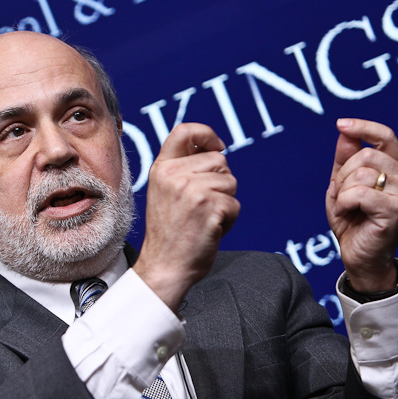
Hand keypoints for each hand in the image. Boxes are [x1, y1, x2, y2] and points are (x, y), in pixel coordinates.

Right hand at [133, 123, 239, 309]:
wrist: (165, 267)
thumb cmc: (169, 233)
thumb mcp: (164, 192)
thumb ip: (182, 169)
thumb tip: (215, 149)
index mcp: (162, 169)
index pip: (184, 131)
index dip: (206, 134)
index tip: (217, 147)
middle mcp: (174, 175)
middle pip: (219, 160)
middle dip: (221, 182)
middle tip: (202, 207)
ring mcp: (192, 190)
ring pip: (230, 182)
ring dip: (226, 202)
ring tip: (205, 219)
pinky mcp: (209, 207)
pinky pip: (235, 204)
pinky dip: (229, 220)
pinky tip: (211, 230)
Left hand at [326, 119, 397, 291]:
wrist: (361, 258)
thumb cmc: (354, 223)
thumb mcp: (343, 186)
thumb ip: (345, 159)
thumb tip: (345, 131)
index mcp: (397, 168)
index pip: (385, 136)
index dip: (363, 127)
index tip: (341, 124)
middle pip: (366, 155)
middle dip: (343, 174)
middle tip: (341, 195)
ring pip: (361, 173)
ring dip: (342, 191)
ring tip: (345, 208)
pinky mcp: (396, 209)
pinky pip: (359, 193)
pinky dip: (343, 203)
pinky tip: (346, 214)